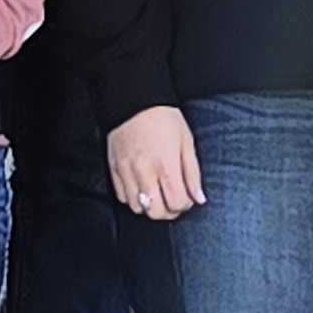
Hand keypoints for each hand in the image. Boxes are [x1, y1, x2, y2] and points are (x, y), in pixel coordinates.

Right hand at [107, 107, 203, 222]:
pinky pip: (122, 196)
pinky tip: (142, 187)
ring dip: (150, 206)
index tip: (187, 197)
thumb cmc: (163, 118)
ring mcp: (126, 172)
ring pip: (137, 208)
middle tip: (174, 200)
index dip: (185, 205)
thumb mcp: (186, 142)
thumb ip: (193, 174)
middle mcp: (144, 172)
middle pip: (156, 212)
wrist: (134, 100)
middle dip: (169, 211)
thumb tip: (199, 198)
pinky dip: (133, 198)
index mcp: (165, 165)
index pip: (176, 203)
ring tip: (158, 194)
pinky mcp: (113, 169)